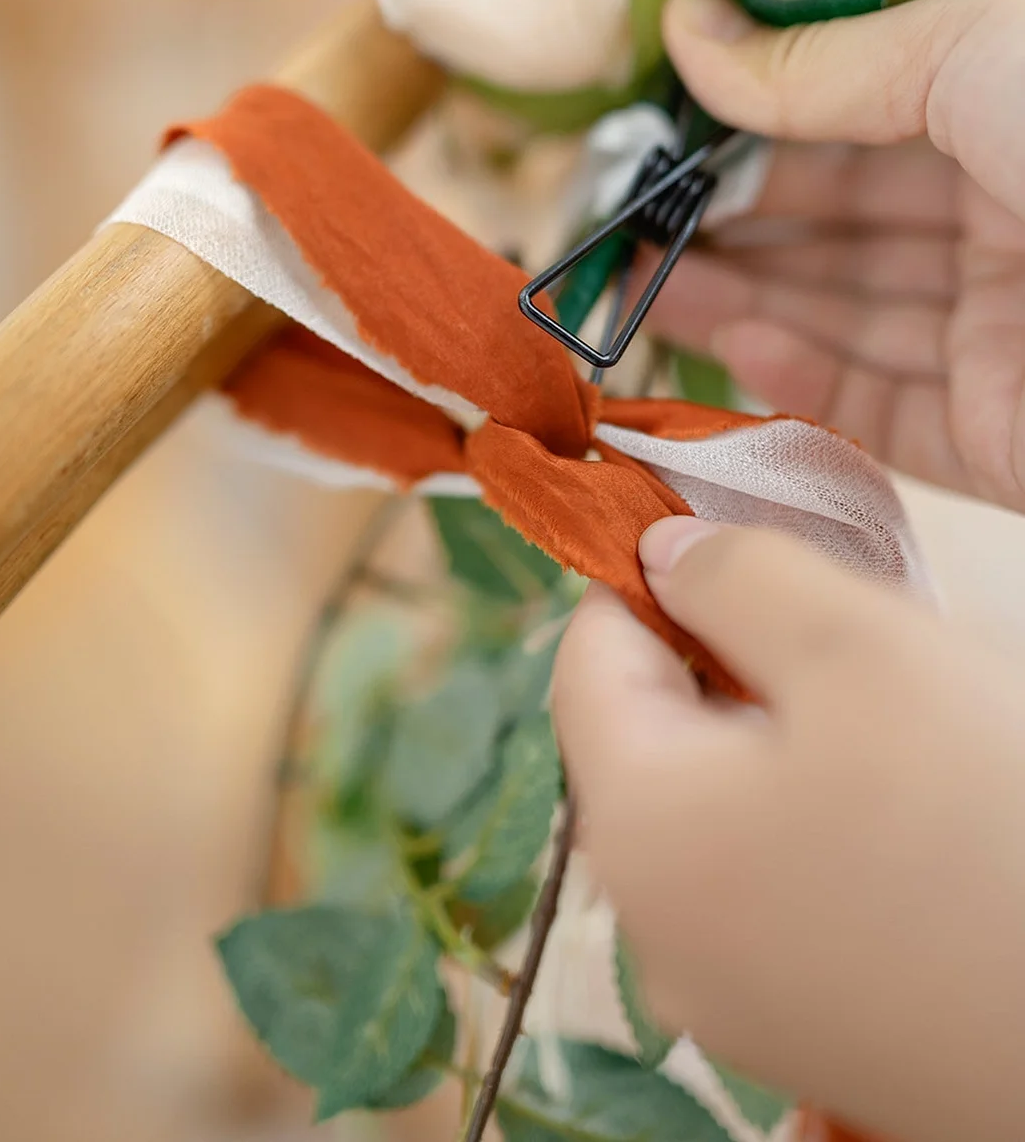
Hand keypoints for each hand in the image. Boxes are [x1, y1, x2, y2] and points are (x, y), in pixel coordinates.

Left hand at [553, 519, 1024, 1141]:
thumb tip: (656, 555)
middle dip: (731, 664)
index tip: (730, 537)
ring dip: (783, 744)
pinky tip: (910, 814)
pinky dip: (813, 827)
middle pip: (653, 742)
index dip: (650, 578)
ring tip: (894, 722)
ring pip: (717, 814)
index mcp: (635, 831)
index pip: (587, 659)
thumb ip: (733, 575)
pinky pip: (769, 890)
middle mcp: (652, 932)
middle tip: (843, 633)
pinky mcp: (802, 1034)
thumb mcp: (858, 643)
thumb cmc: (986, 813)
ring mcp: (725, 999)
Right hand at [652, 0, 1024, 508]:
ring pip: (845, 315)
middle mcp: (1017, 217)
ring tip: (628, 278)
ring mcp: (1011, 332)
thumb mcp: (970, 51)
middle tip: (619, 213)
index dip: (756, 113)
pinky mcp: (1002, 439)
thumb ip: (819, 65)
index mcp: (1020, 109)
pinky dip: (792, 379)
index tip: (657, 117)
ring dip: (733, 295)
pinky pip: (877, 410)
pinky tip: (717, 340)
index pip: (863, 110)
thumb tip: (687, 32)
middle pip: (843, 220)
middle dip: (728, 214)